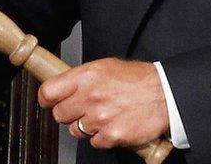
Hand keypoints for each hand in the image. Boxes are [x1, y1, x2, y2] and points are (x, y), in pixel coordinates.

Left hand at [38, 57, 169, 148]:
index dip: (46, 99)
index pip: (49, 91)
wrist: (164, 94)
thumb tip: (63, 86)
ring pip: (76, 131)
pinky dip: (102, 137)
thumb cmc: (137, 79)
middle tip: (81, 109)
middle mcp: (90, 96)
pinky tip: (113, 125)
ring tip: (102, 115)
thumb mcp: (105, 66)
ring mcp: (100, 118)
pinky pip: (94, 143)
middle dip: (68, 114)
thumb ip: (82, 78)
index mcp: (86, 76)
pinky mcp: (112, 136)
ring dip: (86, 126)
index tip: (48, 102)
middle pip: (59, 115)